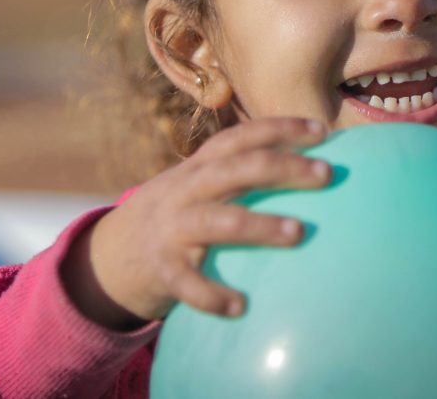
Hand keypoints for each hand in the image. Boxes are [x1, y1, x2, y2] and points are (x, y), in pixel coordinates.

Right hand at [62, 117, 329, 328]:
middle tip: (326, 174)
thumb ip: (237, 176)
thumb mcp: (198, 186)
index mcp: (200, 167)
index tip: (322, 132)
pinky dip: (212, 295)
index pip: (241, 136)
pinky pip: (188, 283)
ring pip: (218, 221)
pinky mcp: (162, 268)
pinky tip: (240, 307)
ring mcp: (173, 228)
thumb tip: (308, 173)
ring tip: (297, 233)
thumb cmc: (178, 217)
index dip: (280, 129)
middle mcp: (187, 189)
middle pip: (237, 169)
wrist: (110, 255)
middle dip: (282, 167)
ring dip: (258, 225)